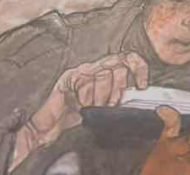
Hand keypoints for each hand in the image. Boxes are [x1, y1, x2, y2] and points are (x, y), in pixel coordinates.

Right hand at [13, 52, 149, 163]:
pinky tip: (82, 104)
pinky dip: (86, 94)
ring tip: (94, 107)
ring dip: (100, 94)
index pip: (128, 59)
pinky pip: (83, 80)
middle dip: (117, 87)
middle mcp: (95, 68)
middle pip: (117, 65)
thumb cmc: (75, 119)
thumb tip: (138, 96)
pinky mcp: (68, 77)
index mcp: (106, 72)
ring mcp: (82, 71)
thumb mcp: (102, 110)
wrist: (47, 129)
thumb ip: (117, 101)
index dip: (138, 69)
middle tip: (110, 105)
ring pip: (102, 73)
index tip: (142, 86)